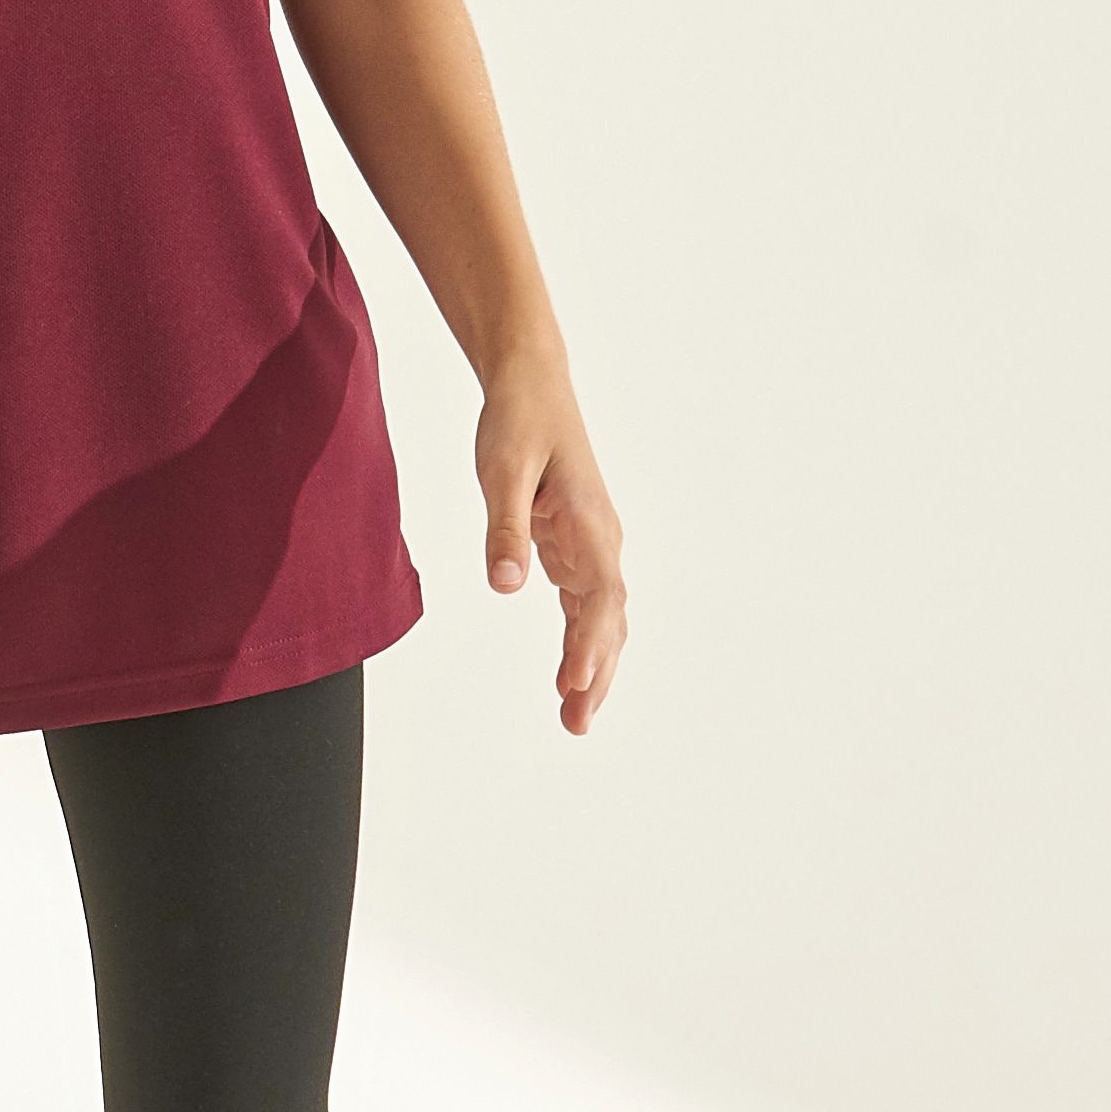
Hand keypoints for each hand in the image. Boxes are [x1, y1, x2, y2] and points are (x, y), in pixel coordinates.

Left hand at [473, 359, 627, 735]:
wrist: (533, 386)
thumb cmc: (518, 423)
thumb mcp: (502, 471)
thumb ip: (504, 530)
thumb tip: (506, 586)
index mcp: (590, 525)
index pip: (599, 597)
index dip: (588, 644)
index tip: (572, 682)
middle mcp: (600, 541)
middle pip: (608, 620)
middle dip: (596, 673)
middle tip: (576, 724)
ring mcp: (589, 547)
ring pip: (600, 619)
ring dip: (591, 667)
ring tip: (574, 718)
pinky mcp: (571, 547)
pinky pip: (583, 606)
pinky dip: (579, 642)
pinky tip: (567, 677)